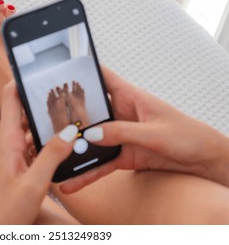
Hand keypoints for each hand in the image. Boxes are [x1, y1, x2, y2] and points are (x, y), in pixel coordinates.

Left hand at [0, 81, 75, 224]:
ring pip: (27, 129)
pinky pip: (29, 145)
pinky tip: (58, 143)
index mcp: (6, 143)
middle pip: (21, 112)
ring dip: (43, 122)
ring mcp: (9, 155)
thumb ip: (53, 156)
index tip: (35, 68)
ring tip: (64, 114)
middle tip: (60, 91)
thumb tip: (70, 132)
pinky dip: (42, 140)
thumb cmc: (7, 212)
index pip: (11, 100)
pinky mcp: (15, 164)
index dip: (21, 80)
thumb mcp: (35, 183)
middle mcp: (6, 144)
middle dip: (39, 101)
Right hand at [60, 66, 228, 192]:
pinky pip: (100, 163)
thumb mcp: (155, 132)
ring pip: (91, 139)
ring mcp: (120, 135)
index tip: (61, 75)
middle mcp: (121, 114)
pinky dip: (87, 172)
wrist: (204, 160)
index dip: (83, 72)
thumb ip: (123, 132)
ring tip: (56, 155)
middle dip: (70, 116)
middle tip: (48, 123)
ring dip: (76, 147)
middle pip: (90, 111)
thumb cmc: (189, 136)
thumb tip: (93, 134)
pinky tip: (74, 181)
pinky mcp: (122, 155)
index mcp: (130, 97)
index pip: (103, 77)